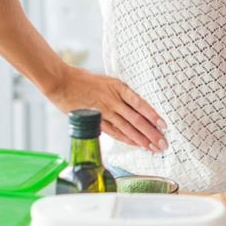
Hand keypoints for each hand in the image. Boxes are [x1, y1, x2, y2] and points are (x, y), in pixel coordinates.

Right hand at [45, 65, 167, 151]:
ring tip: (153, 147)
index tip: (164, 124)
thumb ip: (121, 92)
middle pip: (136, 119)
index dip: (153, 115)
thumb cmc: (84, 79)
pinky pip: (113, 132)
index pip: (140, 103)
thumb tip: (136, 103)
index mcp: (118, 87)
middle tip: (163, 143)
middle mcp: (113, 100)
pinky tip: (135, 144)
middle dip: (151, 133)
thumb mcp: (107, 80)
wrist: (61, 82)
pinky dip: (126, 139)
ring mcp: (104, 111)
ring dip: (141, 139)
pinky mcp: (95, 120)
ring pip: (127, 128)